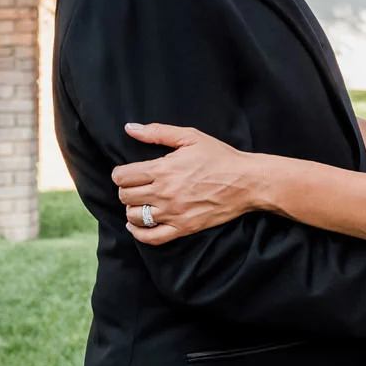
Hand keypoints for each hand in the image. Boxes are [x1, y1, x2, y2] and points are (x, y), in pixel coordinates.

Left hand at [113, 122, 258, 245]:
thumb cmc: (219, 157)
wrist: (246, 182)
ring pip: (134, 217)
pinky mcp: (183, 228)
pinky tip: (136, 225)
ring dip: (131, 209)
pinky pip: (151, 237)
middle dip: (125, 190)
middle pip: (125, 197)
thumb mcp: (190, 136)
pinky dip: (138, 233)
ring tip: (140, 202)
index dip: (120, 174)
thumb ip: (158, 132)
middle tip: (135, 186)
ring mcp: (173, 213)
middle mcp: (164, 193)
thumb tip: (130, 128)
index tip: (126, 172)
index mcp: (163, 169)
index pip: (122, 176)